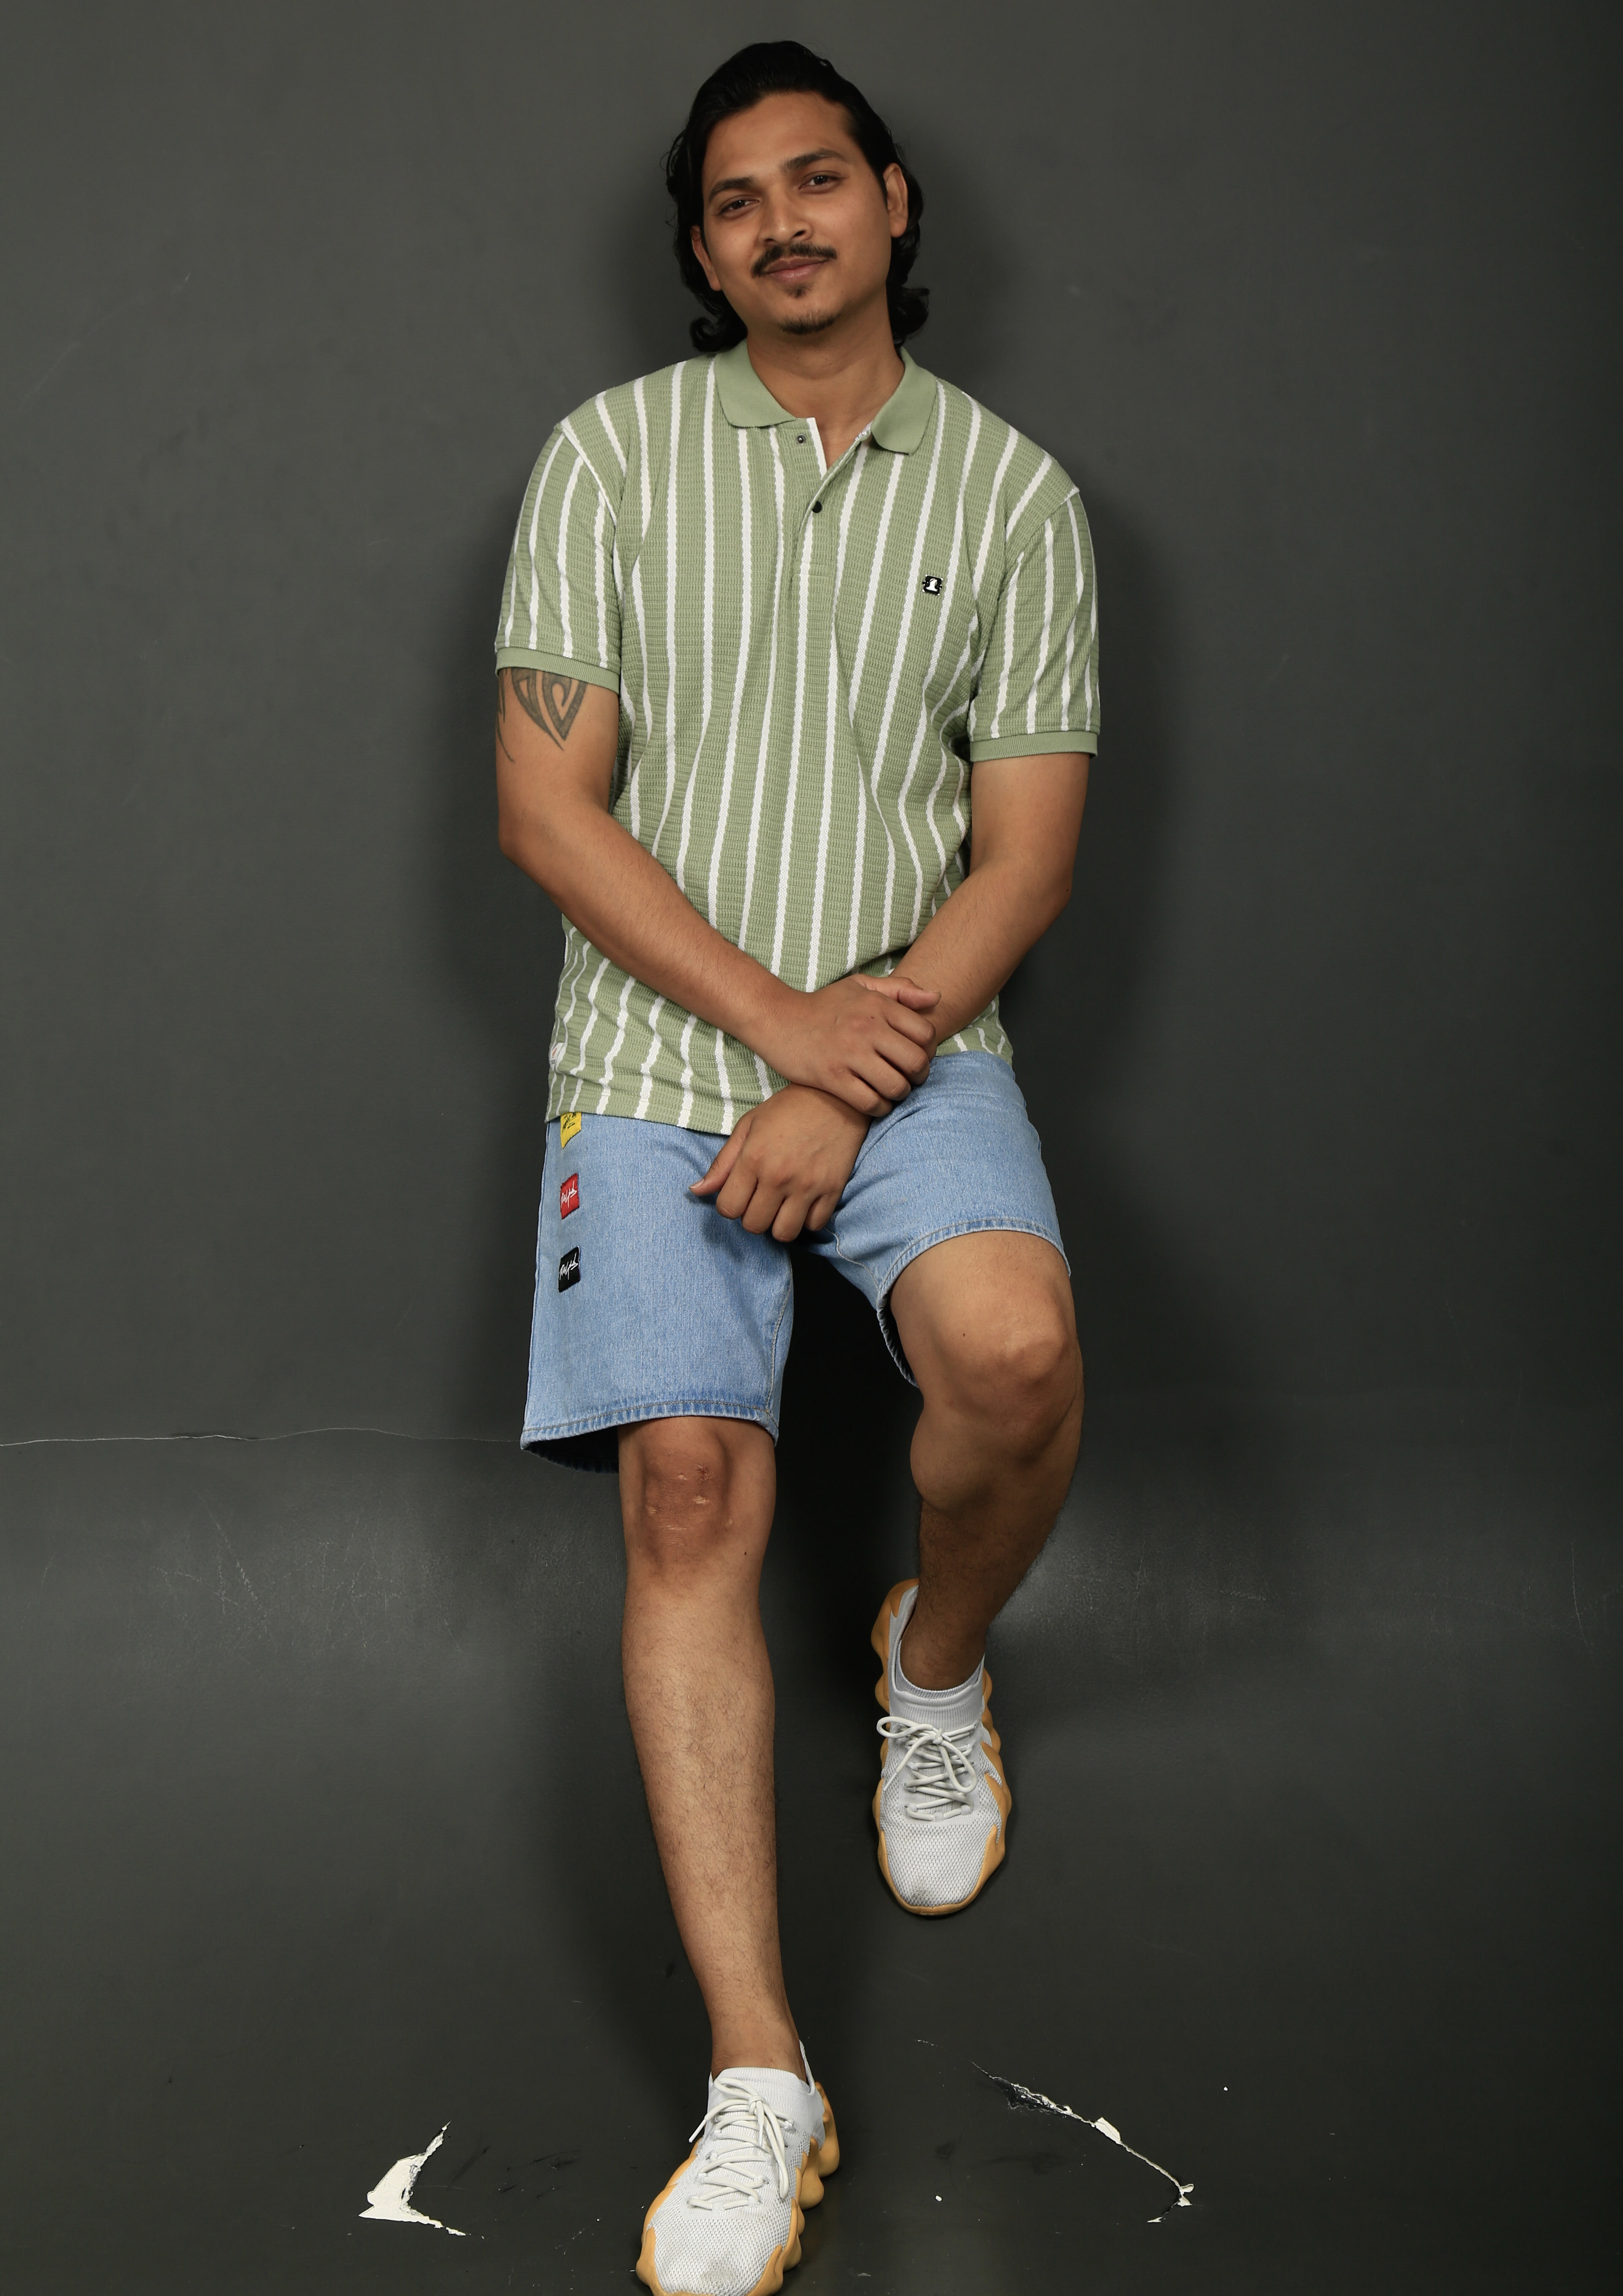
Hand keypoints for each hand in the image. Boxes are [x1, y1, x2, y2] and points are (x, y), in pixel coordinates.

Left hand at [690, 1087, 870, 1240]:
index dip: (730, 1205)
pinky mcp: (832, 1190)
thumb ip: (722, 1163)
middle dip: (752, 1216)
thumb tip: (697, 1191)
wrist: (836, 1096)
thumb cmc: (787, 1109)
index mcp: (753, 1159)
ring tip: (782, 1206)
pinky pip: (814, 1226)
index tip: (740, 1194)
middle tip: (761, 1199)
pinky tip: (804, 1203)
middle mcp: (779, 1176)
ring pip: (784, 1233)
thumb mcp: (748, 1126)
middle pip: (754, 1225)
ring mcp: (807, 1185)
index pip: (728, 1208)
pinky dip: (807, 1220)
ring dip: (778, 1224)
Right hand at [759, 973, 939, 1115]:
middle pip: (916, 1062)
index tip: (916, 1056)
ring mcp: (849, 1054)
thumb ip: (900, 989)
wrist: (776, 1019)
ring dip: (899, 1094)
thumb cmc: (823, 1005)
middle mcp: (867, 1028)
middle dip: (919, 1076)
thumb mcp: (860, 986)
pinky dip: (879, 1108)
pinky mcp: (832, 1077)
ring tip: (892, 1091)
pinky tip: (875, 1103)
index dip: (928, 1050)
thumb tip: (936, 999)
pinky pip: (870, 1102)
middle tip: (909, 1078)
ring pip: (896, 1085)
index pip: (925, 1034)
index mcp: (877, 1006)